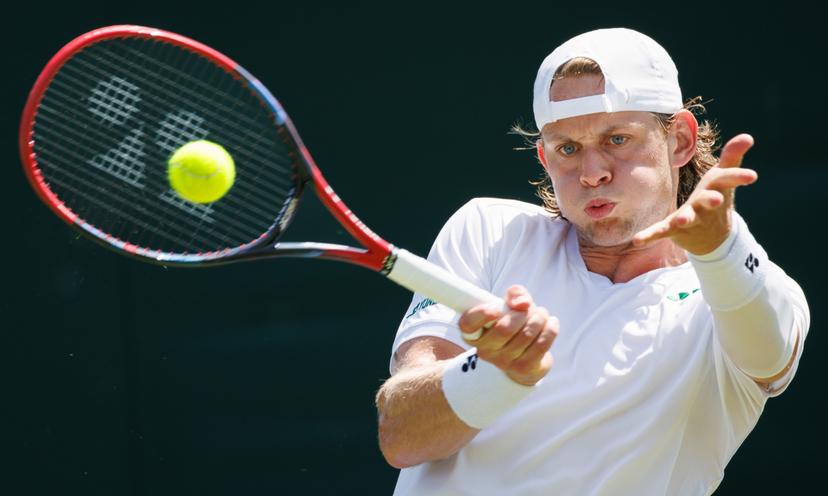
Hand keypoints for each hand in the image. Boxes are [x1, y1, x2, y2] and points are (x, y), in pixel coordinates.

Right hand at [458, 285, 557, 385]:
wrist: (525, 357)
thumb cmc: (513, 323)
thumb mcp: (510, 304)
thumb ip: (515, 294)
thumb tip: (522, 303)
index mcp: (474, 332)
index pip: (468, 324)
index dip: (481, 314)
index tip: (496, 308)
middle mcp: (485, 350)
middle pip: (505, 328)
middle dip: (523, 313)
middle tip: (529, 309)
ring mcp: (504, 362)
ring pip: (526, 334)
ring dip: (539, 318)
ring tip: (541, 315)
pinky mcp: (524, 368)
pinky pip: (541, 345)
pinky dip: (550, 329)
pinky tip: (551, 322)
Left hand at [632, 134, 757, 254]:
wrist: (713, 237)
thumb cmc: (715, 198)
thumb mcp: (722, 179)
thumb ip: (731, 158)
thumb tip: (748, 136)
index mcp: (716, 191)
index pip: (728, 180)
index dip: (738, 177)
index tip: (752, 176)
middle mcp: (704, 207)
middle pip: (708, 202)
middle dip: (711, 200)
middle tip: (717, 200)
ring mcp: (690, 220)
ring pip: (687, 219)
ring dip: (684, 219)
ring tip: (679, 221)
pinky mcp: (673, 230)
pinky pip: (660, 232)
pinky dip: (649, 236)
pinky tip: (636, 240)